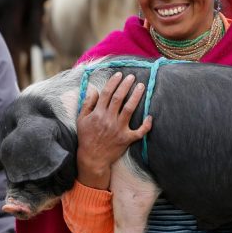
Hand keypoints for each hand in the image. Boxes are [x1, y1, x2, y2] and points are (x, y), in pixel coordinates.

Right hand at [75, 72, 152, 188]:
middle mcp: (109, 119)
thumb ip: (87, 104)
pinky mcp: (126, 139)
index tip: (119, 74)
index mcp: (98, 113)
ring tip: (141, 86)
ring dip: (136, 96)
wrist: (92, 158)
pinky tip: (150, 116)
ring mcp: (119, 129)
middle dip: (126, 85)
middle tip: (132, 77)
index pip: (106, 93)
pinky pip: (139, 132)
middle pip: (119, 98)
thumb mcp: (81, 120)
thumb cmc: (86, 138)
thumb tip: (94, 90)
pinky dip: (146, 125)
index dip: (113, 82)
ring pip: (130, 109)